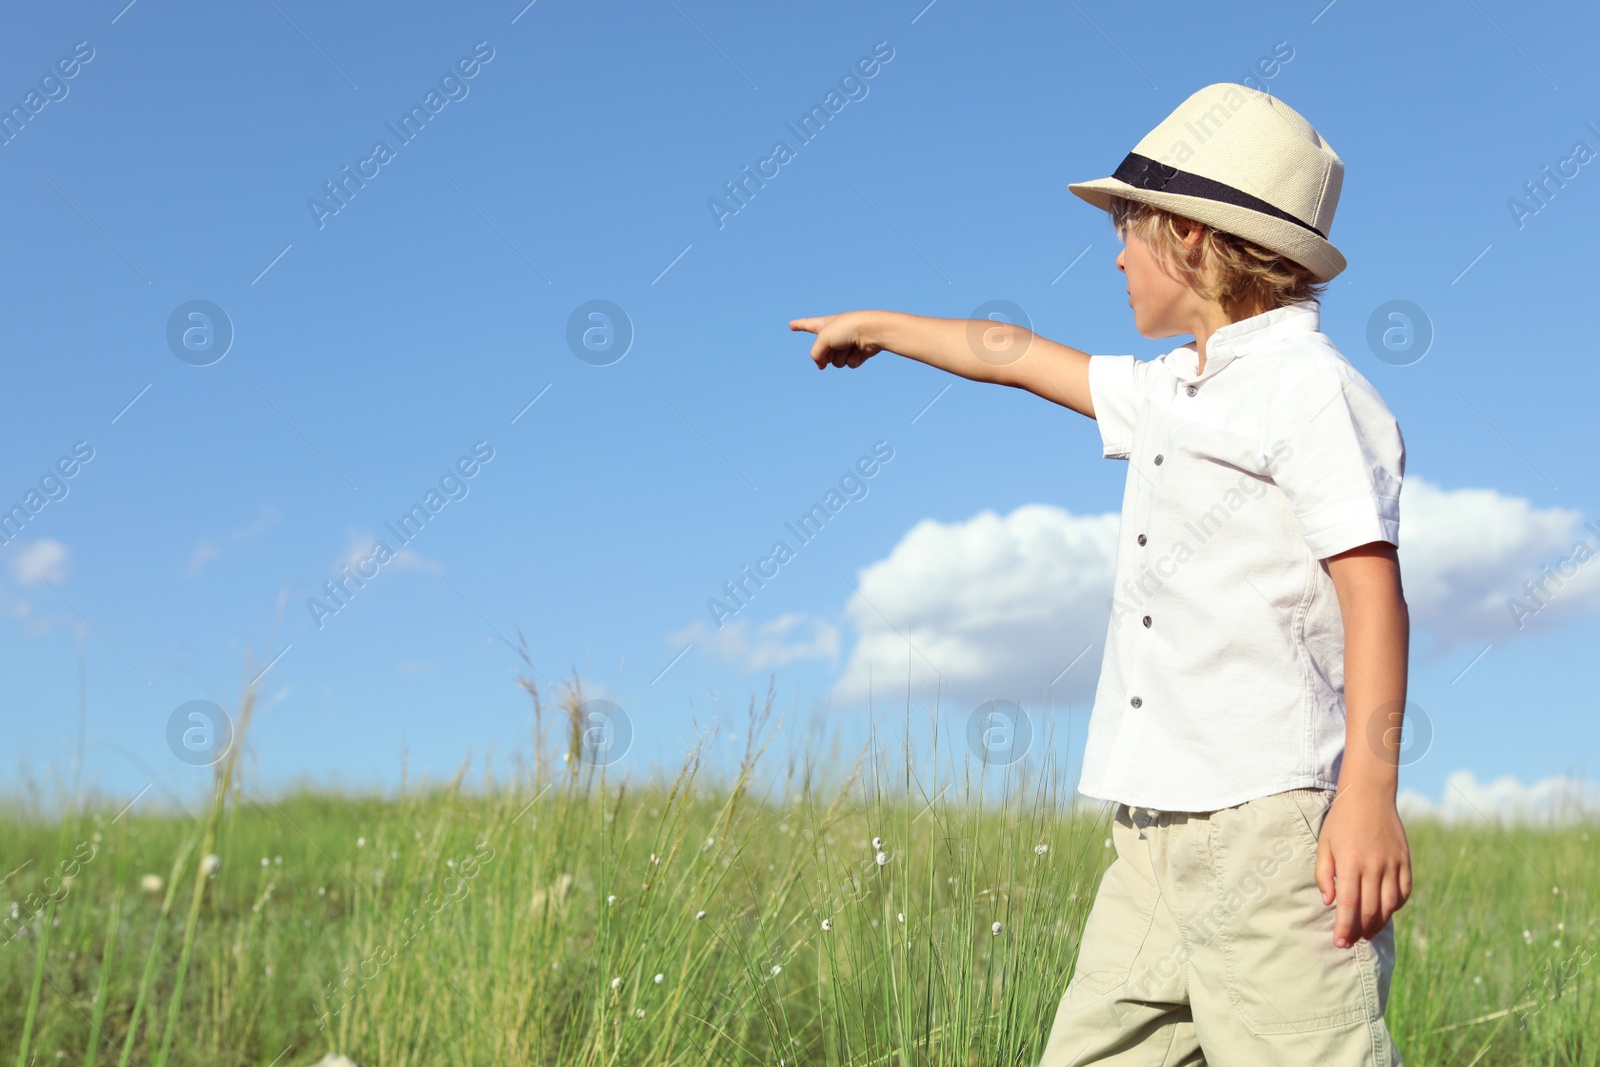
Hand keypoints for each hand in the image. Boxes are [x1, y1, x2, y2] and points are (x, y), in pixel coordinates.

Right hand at [789, 312, 881, 369]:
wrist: (872, 330)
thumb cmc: (847, 328)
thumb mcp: (823, 339)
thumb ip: (816, 354)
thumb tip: (821, 366)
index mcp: (825, 324)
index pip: (808, 324)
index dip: (799, 325)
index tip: (791, 325)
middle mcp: (835, 334)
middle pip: (823, 353)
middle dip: (827, 354)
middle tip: (838, 343)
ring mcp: (847, 344)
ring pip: (836, 362)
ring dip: (841, 357)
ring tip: (850, 345)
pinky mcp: (859, 352)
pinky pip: (850, 364)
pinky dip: (853, 359)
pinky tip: (860, 350)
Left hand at [1315, 785, 1411, 948]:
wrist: (1369, 795)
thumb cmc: (1341, 821)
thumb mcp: (1324, 844)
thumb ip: (1324, 874)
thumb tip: (1328, 902)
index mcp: (1350, 863)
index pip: (1348, 905)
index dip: (1344, 928)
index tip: (1339, 943)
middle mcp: (1374, 866)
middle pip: (1370, 910)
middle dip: (1359, 931)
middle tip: (1351, 942)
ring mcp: (1393, 864)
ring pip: (1390, 905)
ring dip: (1379, 923)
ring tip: (1366, 933)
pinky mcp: (1406, 861)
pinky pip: (1404, 892)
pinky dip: (1396, 906)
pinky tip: (1385, 912)